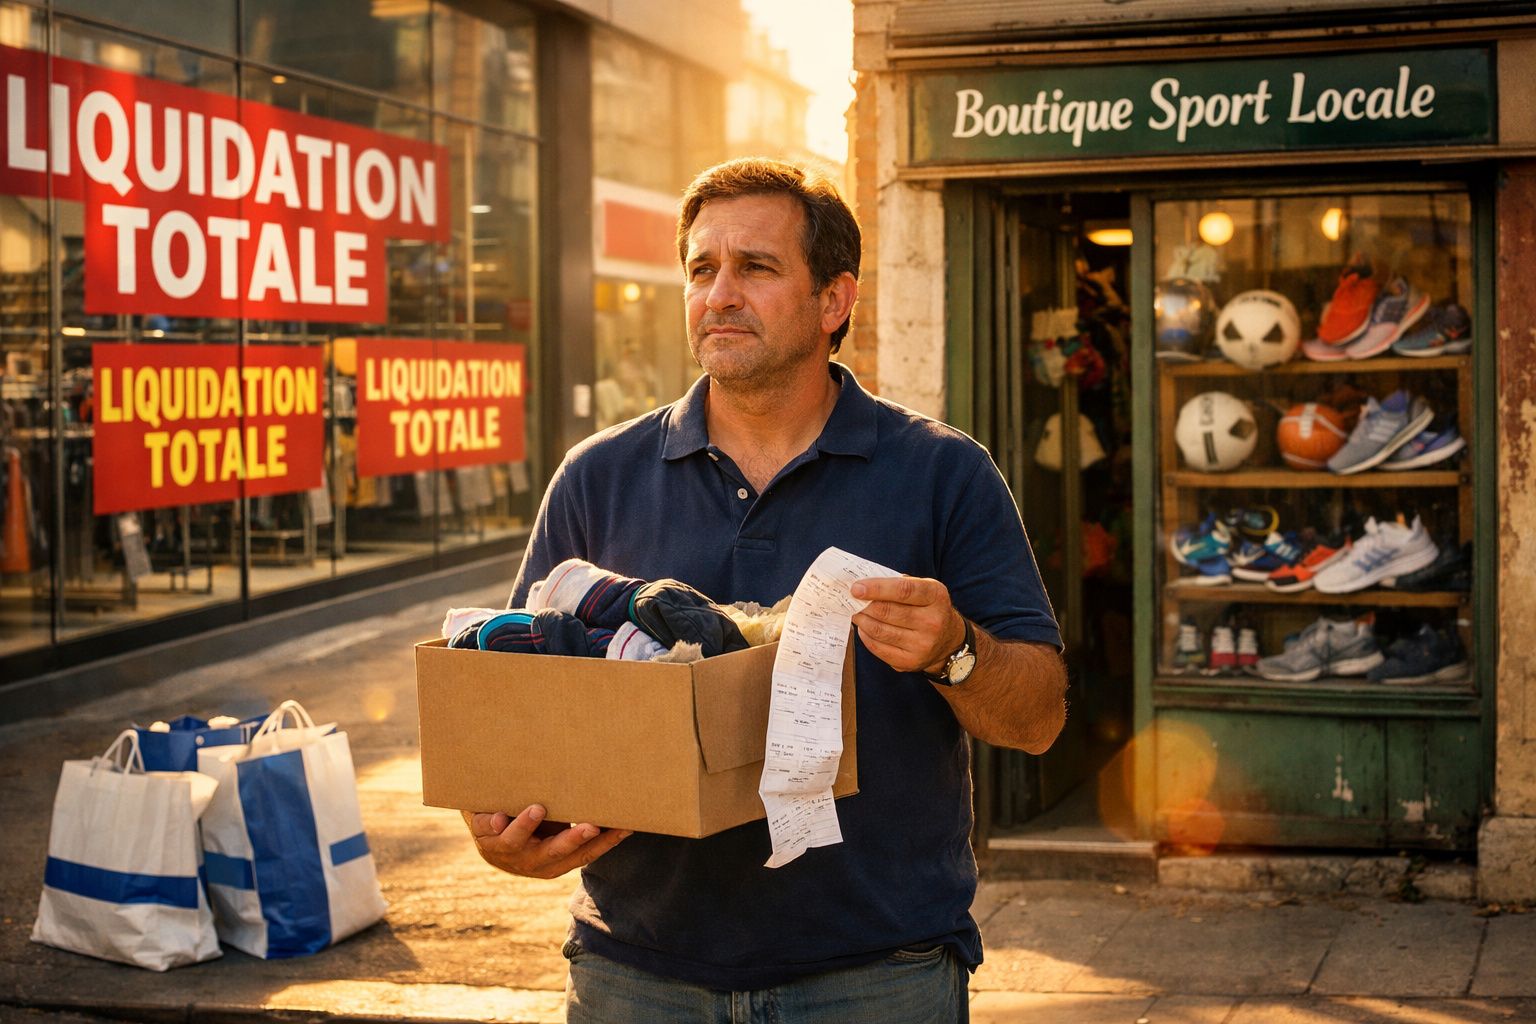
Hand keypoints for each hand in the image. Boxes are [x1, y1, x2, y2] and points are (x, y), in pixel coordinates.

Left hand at [461, 805, 631, 879]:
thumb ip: (575, 817)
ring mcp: (505, 850)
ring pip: (516, 843)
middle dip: (573, 840)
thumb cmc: (534, 825)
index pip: (584, 855)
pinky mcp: (483, 835)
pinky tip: (497, 816)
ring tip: (538, 808)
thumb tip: (616, 793)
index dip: (605, 843)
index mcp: (554, 862)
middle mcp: (531, 861)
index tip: (625, 827)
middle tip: (591, 826)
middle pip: (554, 853)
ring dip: (527, 826)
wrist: (488, 828)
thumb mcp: (557, 826)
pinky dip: (492, 824)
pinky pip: (486, 830)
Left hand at [850, 576, 965, 674]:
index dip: (876, 588)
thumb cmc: (929, 607)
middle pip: (887, 611)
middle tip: (851, 600)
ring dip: (862, 620)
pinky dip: (866, 636)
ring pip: (880, 631)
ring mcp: (922, 645)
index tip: (856, 588)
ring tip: (856, 613)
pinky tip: (864, 628)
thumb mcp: (924, 588)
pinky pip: (878, 648)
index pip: (903, 590)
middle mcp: (932, 622)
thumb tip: (864, 584)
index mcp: (936, 596)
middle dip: (864, 605)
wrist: (949, 641)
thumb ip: (898, 583)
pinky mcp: (910, 662)